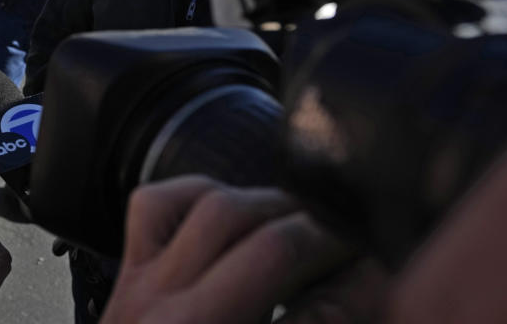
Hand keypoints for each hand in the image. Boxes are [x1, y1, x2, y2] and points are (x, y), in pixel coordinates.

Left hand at [100, 176, 363, 323]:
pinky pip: (155, 206)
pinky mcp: (127, 277)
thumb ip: (320, 319)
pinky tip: (231, 214)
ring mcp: (143, 294)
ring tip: (300, 225)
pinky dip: (197, 195)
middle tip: (352, 248)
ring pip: (217, 209)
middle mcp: (178, 323)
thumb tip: (362, 284)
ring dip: (271, 208)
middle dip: (325, 237)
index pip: (319, 311)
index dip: (360, 287)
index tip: (379, 280)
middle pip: (273, 248)